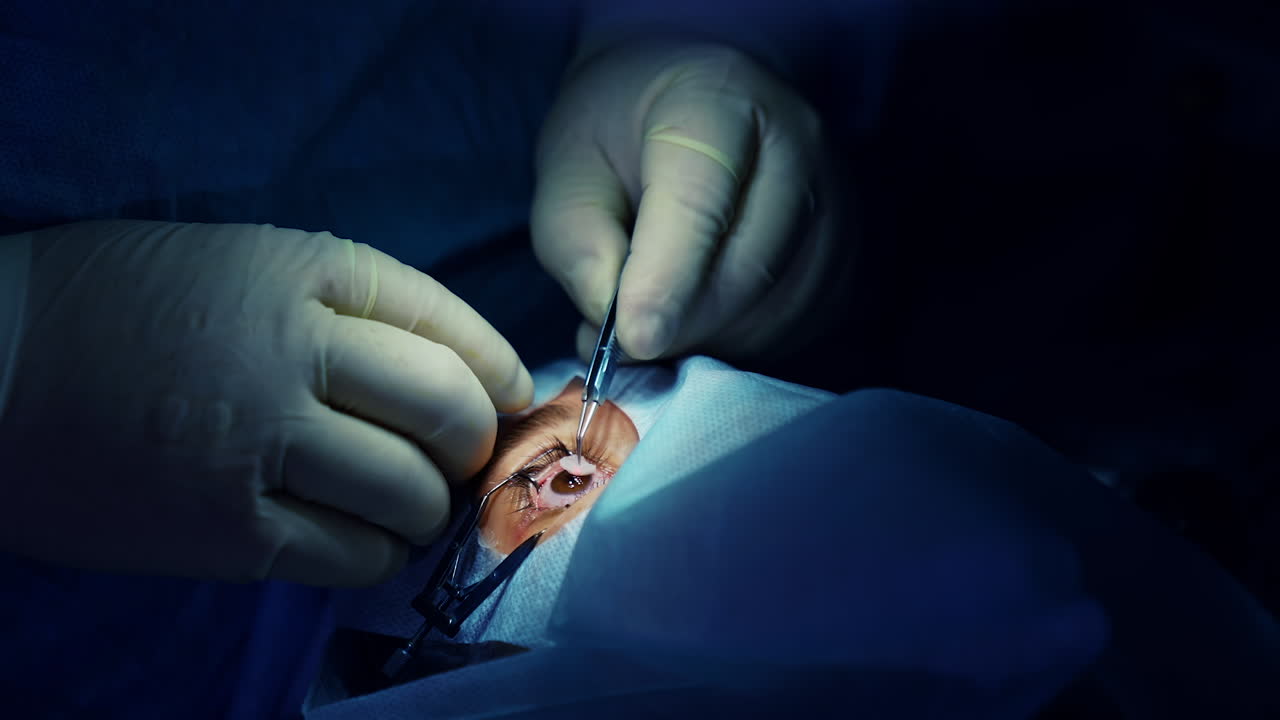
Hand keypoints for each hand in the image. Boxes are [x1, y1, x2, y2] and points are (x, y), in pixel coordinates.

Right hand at [0, 221, 532, 586]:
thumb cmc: (114, 308)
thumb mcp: (236, 261)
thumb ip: (343, 305)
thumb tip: (457, 370)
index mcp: (298, 272)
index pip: (445, 319)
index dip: (496, 365)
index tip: (511, 393)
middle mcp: (291, 353)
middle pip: (447, 407)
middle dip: (477, 441)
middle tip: (462, 457)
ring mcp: (258, 446)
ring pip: (410, 492)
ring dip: (431, 507)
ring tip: (409, 504)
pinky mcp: (226, 533)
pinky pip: (351, 555)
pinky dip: (379, 553)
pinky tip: (363, 539)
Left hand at [532, 40, 847, 361]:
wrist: (685, 105)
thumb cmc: (618, 135)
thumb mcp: (567, 169)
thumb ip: (577, 243)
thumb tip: (614, 326)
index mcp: (718, 100)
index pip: (700, 202)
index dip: (666, 282)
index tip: (633, 339)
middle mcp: (797, 142)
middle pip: (748, 267)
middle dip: (681, 324)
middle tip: (625, 339)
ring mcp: (835, 199)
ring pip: (776, 309)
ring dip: (709, 341)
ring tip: (658, 321)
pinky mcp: (846, 253)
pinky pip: (798, 327)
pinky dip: (741, 345)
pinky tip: (701, 323)